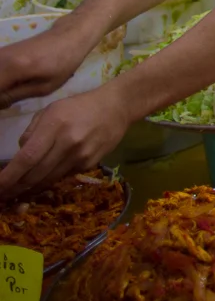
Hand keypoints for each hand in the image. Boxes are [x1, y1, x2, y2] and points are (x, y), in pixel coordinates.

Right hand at [0, 13, 97, 110]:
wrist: (67, 36)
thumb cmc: (63, 63)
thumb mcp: (44, 87)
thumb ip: (14, 96)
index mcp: (12, 67)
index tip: (8, 104)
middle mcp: (0, 58)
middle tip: (12, 99)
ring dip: (0, 87)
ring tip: (16, 89)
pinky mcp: (0, 52)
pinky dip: (1, 79)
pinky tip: (14, 82)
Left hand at [0, 87, 130, 198]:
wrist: (117, 107)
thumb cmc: (80, 106)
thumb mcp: (51, 110)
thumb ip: (32, 131)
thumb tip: (21, 154)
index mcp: (55, 125)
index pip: (27, 157)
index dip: (9, 176)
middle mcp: (68, 142)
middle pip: (36, 173)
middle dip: (16, 187)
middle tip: (3, 194)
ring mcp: (81, 155)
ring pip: (49, 179)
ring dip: (31, 188)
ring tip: (18, 192)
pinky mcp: (91, 163)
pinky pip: (64, 176)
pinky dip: (51, 179)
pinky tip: (44, 178)